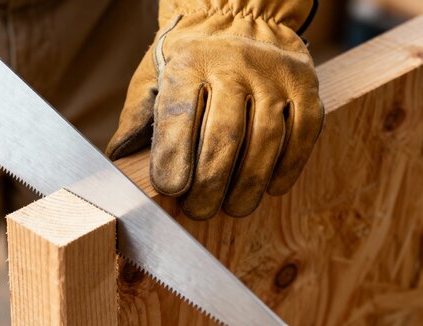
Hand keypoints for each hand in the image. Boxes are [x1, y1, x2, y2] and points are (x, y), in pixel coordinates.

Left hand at [106, 0, 323, 218]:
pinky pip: (303, 132)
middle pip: (224, 136)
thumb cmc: (191, 57)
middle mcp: (233, 65)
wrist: (241, 16)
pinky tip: (271, 187)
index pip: (179, 115)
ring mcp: (273, 74)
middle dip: (211, 183)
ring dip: (249, 184)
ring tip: (234, 207)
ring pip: (265, 139)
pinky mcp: (305, 84)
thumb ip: (138, 115)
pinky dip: (288, 166)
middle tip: (200, 210)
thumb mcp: (154, 75)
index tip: (170, 189)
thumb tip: (118, 157)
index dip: (174, 156)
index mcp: (188, 63)